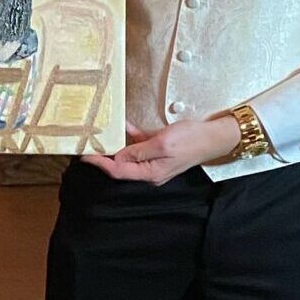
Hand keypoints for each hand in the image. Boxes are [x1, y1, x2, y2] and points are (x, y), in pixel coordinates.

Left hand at [81, 116, 241, 186]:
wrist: (215, 136)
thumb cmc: (192, 140)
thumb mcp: (162, 143)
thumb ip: (138, 151)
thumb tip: (118, 157)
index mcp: (150, 173)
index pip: (118, 171)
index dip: (99, 163)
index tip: (84, 155)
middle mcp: (150, 171)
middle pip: (120, 166)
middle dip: (103, 156)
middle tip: (86, 144)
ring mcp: (155, 162)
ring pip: (128, 156)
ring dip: (115, 146)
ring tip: (99, 136)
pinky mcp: (160, 152)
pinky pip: (140, 146)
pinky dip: (131, 137)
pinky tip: (124, 126)